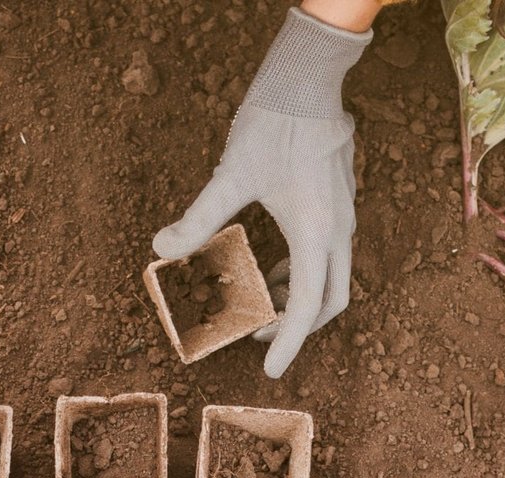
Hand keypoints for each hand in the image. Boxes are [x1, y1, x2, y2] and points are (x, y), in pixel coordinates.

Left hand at [154, 8, 369, 378]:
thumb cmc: (274, 122)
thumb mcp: (230, 174)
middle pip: (332, 299)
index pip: (307, 304)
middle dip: (298, 326)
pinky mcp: (340, 202)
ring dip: (302, 298)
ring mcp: (344, 215)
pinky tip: (276, 266)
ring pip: (334, 277)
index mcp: (316, 231)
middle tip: (259, 336)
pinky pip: (330, 254)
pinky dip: (306, 271)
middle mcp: (338, 229)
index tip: (270, 370)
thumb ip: (199, 216)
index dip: (289, 342)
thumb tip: (161, 249)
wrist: (309, 79)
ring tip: (262, 305)